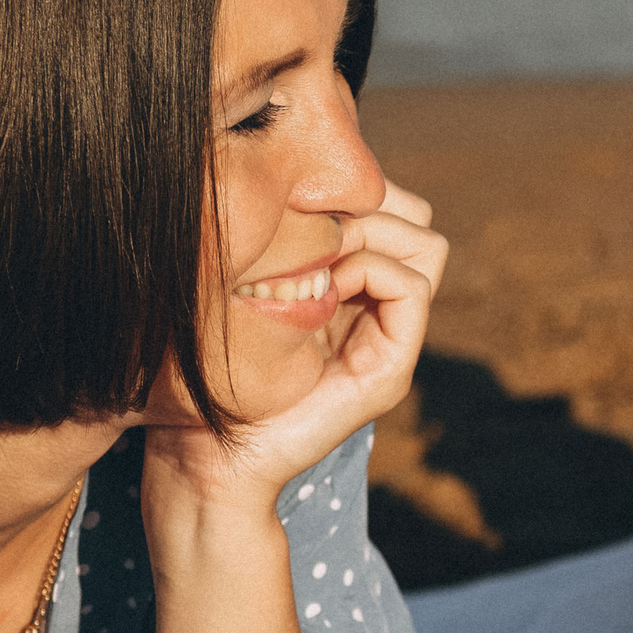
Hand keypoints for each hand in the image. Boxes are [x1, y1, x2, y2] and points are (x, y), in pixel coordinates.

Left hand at [144, 181, 444, 516]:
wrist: (206, 454)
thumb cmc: (209, 367)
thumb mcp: (247, 283)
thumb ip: (282, 243)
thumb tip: (294, 177)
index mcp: (351, 291)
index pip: (397, 211)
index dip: (362, 192)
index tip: (304, 202)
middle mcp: (378, 314)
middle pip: (418, 223)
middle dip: (372, 206)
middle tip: (314, 228)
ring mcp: (389, 343)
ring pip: (426, 248)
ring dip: (373, 234)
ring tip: (320, 255)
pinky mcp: (387, 372)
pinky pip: (412, 290)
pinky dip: (373, 271)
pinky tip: (326, 286)